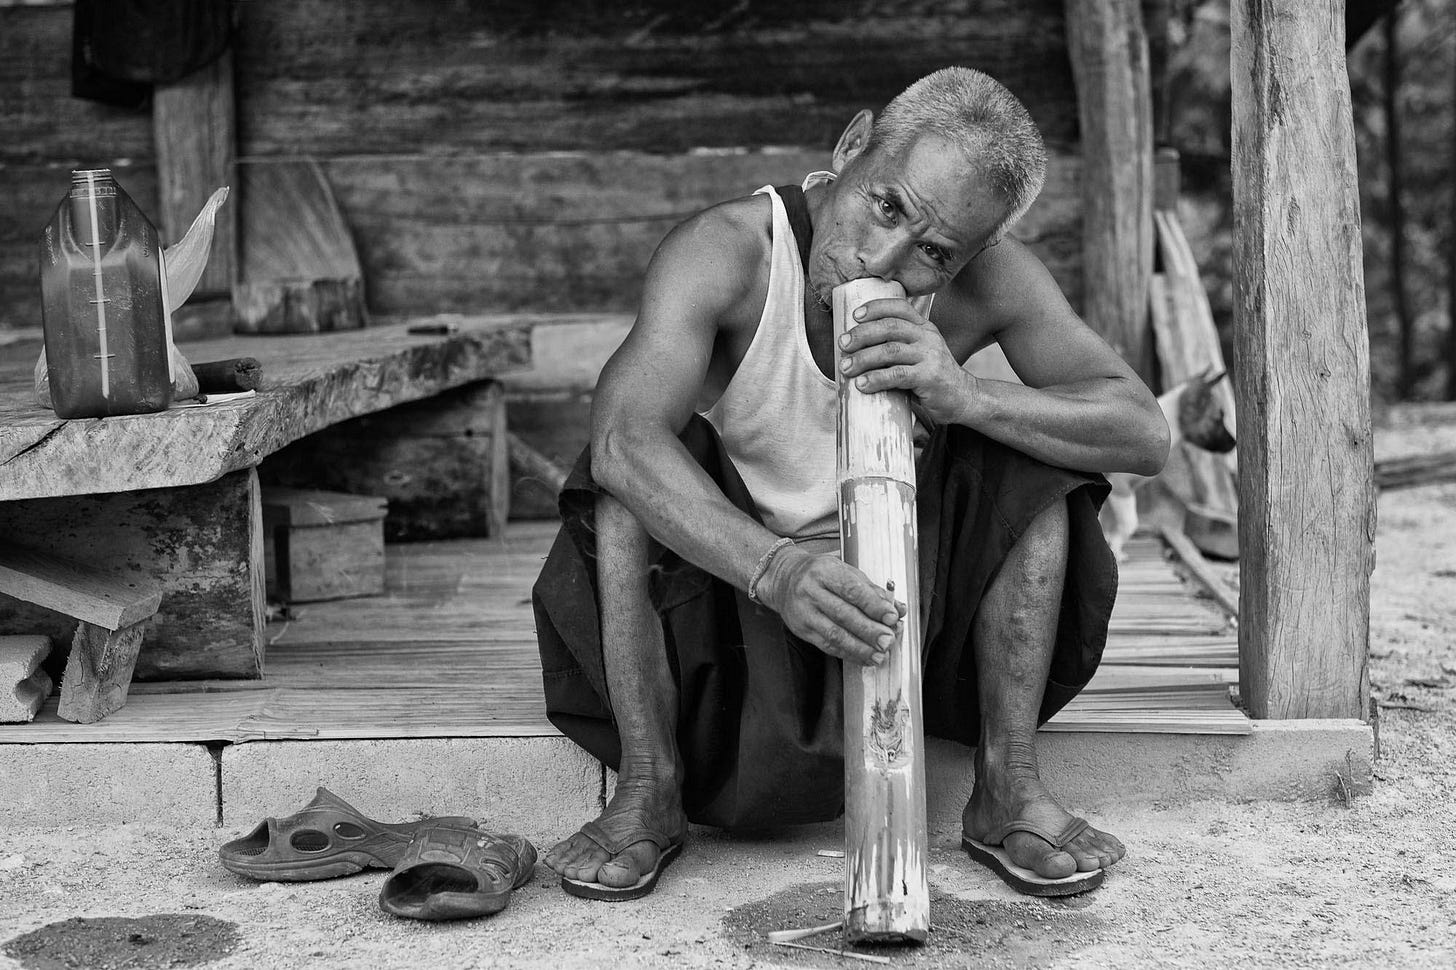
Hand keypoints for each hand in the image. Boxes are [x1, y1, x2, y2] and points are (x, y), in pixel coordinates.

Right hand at [759, 546, 905, 665]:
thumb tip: (897, 608)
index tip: (892, 617)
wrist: (783, 579)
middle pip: (844, 614)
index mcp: (825, 571)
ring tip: (879, 655)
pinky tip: (863, 657)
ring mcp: (805, 612)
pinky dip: (847, 653)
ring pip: (835, 634)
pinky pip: (827, 645)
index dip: (874, 605)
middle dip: (869, 630)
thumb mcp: (844, 571)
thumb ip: (871, 590)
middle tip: (888, 640)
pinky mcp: (802, 630)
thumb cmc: (819, 574)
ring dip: (860, 648)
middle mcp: (811, 591)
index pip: (852, 590)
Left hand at [838, 298, 976, 426]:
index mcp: (924, 328)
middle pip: (889, 327)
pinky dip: (876, 379)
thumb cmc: (932, 379)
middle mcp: (928, 337)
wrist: (964, 399)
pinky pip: (897, 375)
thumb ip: (897, 348)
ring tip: (846, 368)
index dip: (875, 307)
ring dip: (863, 358)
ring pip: (890, 350)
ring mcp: (930, 356)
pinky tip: (862, 385)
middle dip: (862, 334)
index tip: (855, 315)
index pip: (899, 308)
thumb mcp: (918, 355)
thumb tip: (855, 350)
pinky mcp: (929, 377)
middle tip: (842, 344)